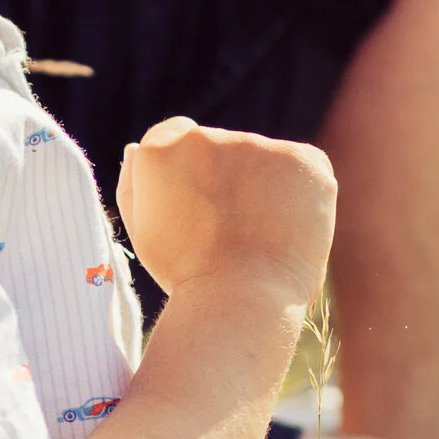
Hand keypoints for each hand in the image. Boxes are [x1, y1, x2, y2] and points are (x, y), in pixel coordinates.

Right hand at [115, 116, 335, 315]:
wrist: (236, 301)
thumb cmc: (185, 276)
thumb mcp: (144, 232)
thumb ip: (134, 187)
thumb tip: (135, 149)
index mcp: (159, 149)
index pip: (177, 137)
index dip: (193, 175)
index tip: (201, 209)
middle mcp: (204, 137)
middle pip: (223, 150)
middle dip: (229, 181)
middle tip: (232, 233)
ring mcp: (255, 145)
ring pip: (264, 161)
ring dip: (265, 188)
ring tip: (261, 239)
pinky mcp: (301, 159)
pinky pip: (304, 168)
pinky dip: (303, 195)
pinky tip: (290, 229)